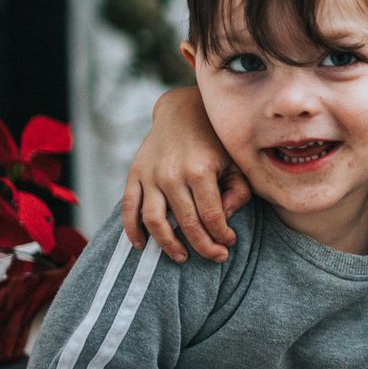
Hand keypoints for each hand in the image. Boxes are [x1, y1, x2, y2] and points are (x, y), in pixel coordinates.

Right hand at [121, 86, 250, 262]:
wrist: (183, 111)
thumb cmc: (215, 140)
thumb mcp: (235, 162)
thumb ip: (238, 191)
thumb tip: (225, 219)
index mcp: (201, 170)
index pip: (212, 216)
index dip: (221, 235)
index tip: (229, 244)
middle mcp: (173, 174)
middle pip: (187, 223)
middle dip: (203, 246)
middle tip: (216, 257)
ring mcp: (151, 175)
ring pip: (155, 221)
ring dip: (168, 245)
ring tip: (182, 257)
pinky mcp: (135, 174)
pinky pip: (129, 207)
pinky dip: (132, 229)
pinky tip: (141, 245)